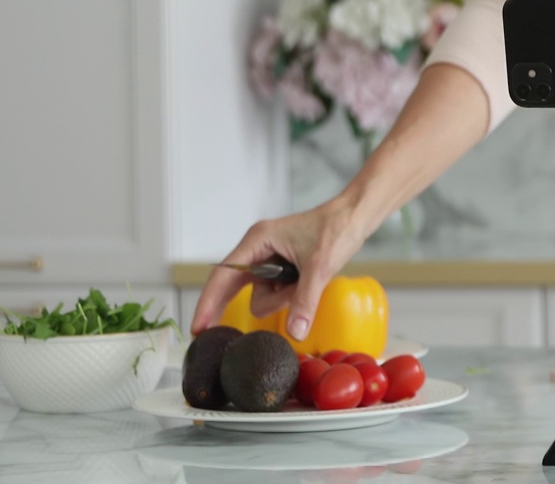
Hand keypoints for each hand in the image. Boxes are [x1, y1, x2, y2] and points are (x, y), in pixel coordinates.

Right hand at [190, 199, 368, 340]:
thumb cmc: (336, 229)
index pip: (223, 276)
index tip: (198, 328)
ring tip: (306, 282)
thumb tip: (294, 332)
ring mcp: (270, 261)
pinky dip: (288, 297)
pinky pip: (276, 293)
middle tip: (210, 336)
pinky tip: (305, 286)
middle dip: (230, 307)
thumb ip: (305, 300)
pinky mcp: (282, 269)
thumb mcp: (320, 266)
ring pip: (261, 296)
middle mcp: (258, 250)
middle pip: (233, 288)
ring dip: (281, 300)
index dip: (209, 302)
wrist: (355, 217)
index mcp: (258, 240)